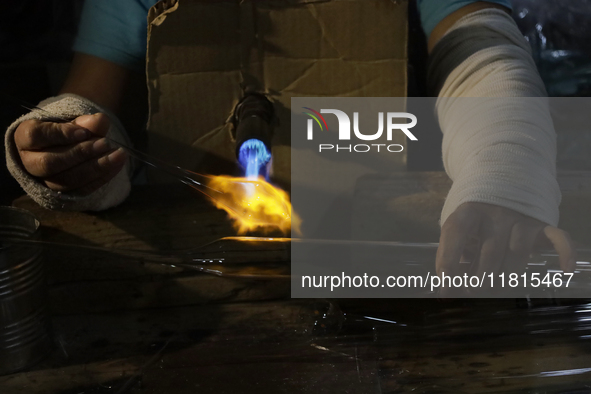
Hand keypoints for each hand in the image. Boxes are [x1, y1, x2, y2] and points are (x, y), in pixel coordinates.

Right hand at [14, 113, 126, 194]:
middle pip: (51, 163)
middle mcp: (29, 163)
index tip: (83, 132)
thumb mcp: (73, 122)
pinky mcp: (63, 196)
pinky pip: (82, 190)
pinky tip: (117, 165)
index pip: (35, 136)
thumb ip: (85, 122)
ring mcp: (45, 182)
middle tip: (105, 143)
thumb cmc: (67, 132)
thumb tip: (99, 121)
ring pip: (67, 180)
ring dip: (95, 167)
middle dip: (80, 153)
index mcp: (25, 138)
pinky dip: (102, 177)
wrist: (67, 150)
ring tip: (118, 154)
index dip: (60, 134)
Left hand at [436, 202, 576, 294]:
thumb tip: (446, 289)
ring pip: (518, 252)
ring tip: (495, 290)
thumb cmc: (476, 217)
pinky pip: (557, 237)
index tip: (444, 286)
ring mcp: (521, 216)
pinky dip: (564, 252)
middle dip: (481, 277)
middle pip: (491, 250)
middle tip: (472, 293)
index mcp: (469, 210)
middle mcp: (496, 212)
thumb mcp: (459, 228)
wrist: (504, 183)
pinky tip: (565, 270)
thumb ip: (451, 253)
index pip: (456, 232)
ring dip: (507, 276)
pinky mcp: (541, 224)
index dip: (448, 259)